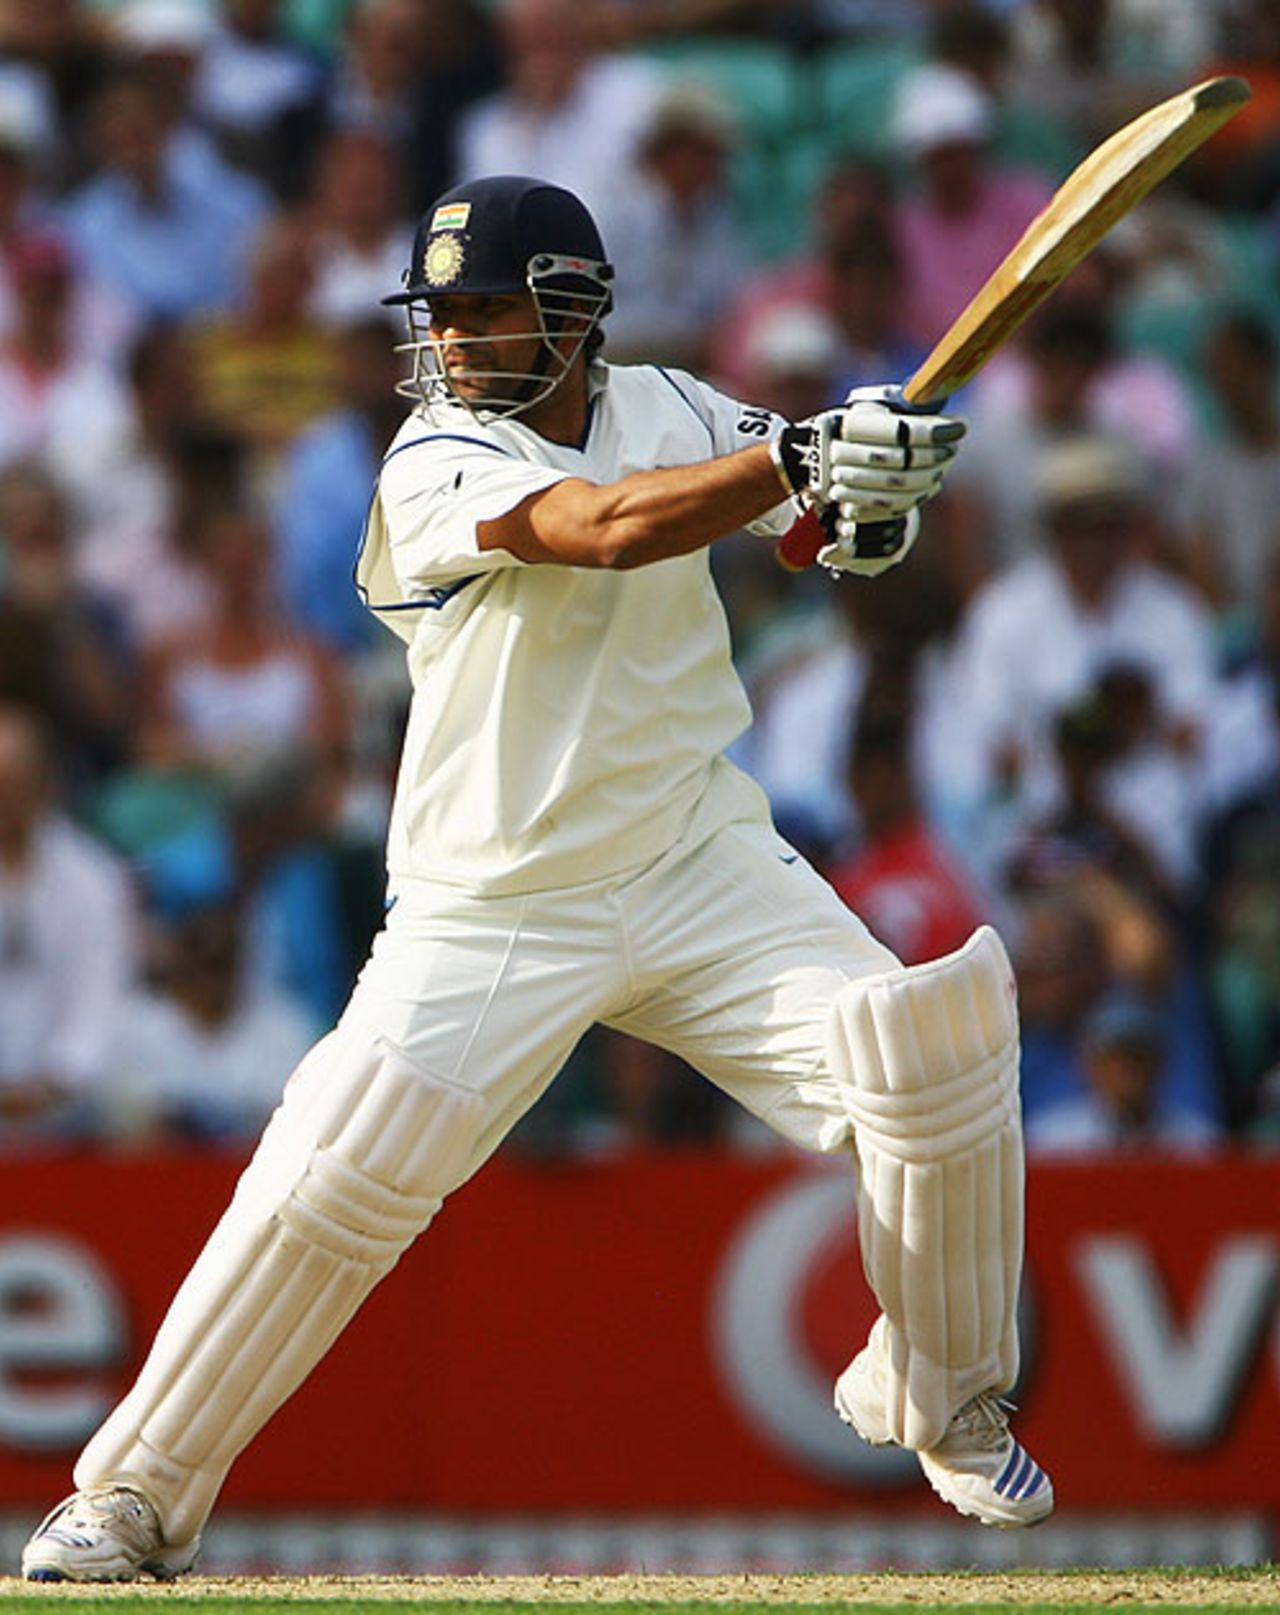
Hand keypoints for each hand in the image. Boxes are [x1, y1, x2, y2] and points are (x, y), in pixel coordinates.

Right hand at [772, 385, 965, 576]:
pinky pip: (888, 506)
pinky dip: (915, 496)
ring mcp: (839, 482)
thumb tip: (937, 399)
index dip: (932, 431)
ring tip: (945, 464)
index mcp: (846, 424)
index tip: (957, 427)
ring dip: (927, 475)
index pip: (899, 430)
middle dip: (933, 454)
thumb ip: (900, 404)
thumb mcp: (869, 408)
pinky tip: (930, 483)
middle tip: (953, 447)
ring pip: (896, 484)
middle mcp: (839, 453)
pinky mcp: (845, 504)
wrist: (807, 460)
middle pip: (899, 459)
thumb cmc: (849, 428)